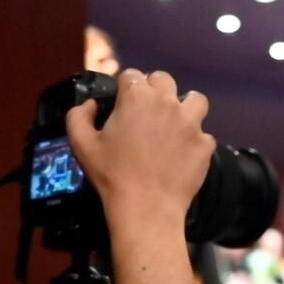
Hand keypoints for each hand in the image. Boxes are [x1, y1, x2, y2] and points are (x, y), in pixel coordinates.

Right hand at [64, 68, 214, 224]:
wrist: (146, 208)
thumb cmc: (111, 175)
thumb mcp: (81, 145)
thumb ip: (78, 116)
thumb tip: (90, 105)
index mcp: (136, 97)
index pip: (131, 75)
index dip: (125, 88)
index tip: (122, 103)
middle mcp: (167, 102)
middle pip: (163, 80)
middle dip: (154, 90)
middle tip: (146, 113)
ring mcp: (191, 122)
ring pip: (195, 99)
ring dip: (185, 107)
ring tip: (175, 124)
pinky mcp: (204, 144)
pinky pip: (204, 135)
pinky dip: (195, 141)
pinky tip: (183, 154)